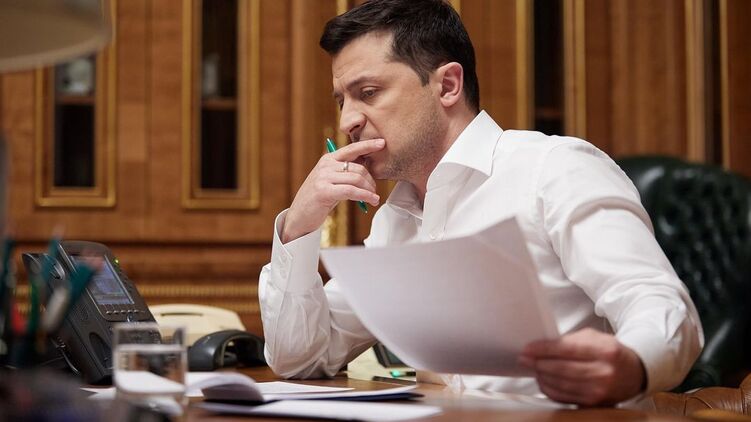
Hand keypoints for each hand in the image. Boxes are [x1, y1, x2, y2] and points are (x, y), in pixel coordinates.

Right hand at [282, 138, 384, 242]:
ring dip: (369, 190)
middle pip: (358, 167)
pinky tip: (371, 201)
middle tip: (374, 191)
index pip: (351, 149)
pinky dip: (364, 196)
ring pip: (356, 179)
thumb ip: (346, 172)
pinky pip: (351, 191)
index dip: (367, 145)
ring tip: (374, 198)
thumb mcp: (332, 181)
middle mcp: (325, 165)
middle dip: (370, 180)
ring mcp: (323, 177)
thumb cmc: (319, 200)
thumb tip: (368, 165)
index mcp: (328, 159)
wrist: (299, 216)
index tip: (382, 143)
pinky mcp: (324, 191)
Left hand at [519, 328, 645, 405]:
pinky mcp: (594, 404)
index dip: (543, 349)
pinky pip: (564, 397)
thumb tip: (541, 348)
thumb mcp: (595, 338)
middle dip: (538, 363)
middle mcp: (604, 373)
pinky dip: (550, 389)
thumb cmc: (610, 352)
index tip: (527, 348)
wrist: (634, 373)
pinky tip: (544, 380)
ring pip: (560, 384)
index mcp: (606, 351)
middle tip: (524, 358)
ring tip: (533, 368)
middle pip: (561, 369)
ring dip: (542, 376)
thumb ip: (569, 341)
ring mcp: (600, 391)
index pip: (566, 349)